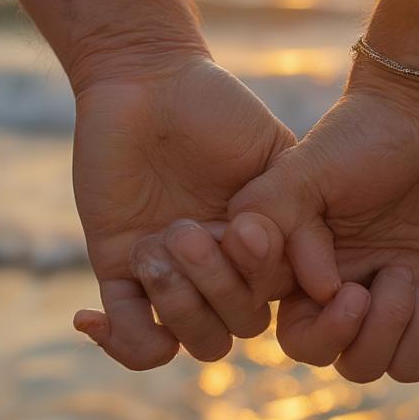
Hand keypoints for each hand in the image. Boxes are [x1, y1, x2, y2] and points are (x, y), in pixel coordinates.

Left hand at [71, 49, 370, 367]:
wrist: (144, 79)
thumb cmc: (216, 106)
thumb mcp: (274, 154)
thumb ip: (302, 214)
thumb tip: (325, 285)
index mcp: (261, 248)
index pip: (271, 299)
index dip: (261, 279)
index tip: (248, 234)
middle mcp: (220, 270)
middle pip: (232, 329)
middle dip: (215, 288)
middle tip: (188, 229)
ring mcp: (172, 273)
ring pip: (189, 337)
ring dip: (175, 304)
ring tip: (154, 245)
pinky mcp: (121, 267)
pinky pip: (129, 332)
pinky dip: (117, 341)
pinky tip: (93, 317)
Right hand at [226, 59, 418, 394]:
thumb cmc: (360, 135)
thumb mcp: (300, 171)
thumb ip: (275, 222)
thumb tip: (319, 290)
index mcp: (313, 272)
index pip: (303, 339)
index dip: (324, 334)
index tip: (348, 289)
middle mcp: (356, 289)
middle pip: (353, 362)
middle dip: (377, 334)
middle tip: (398, 275)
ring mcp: (406, 294)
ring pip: (400, 365)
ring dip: (417, 335)